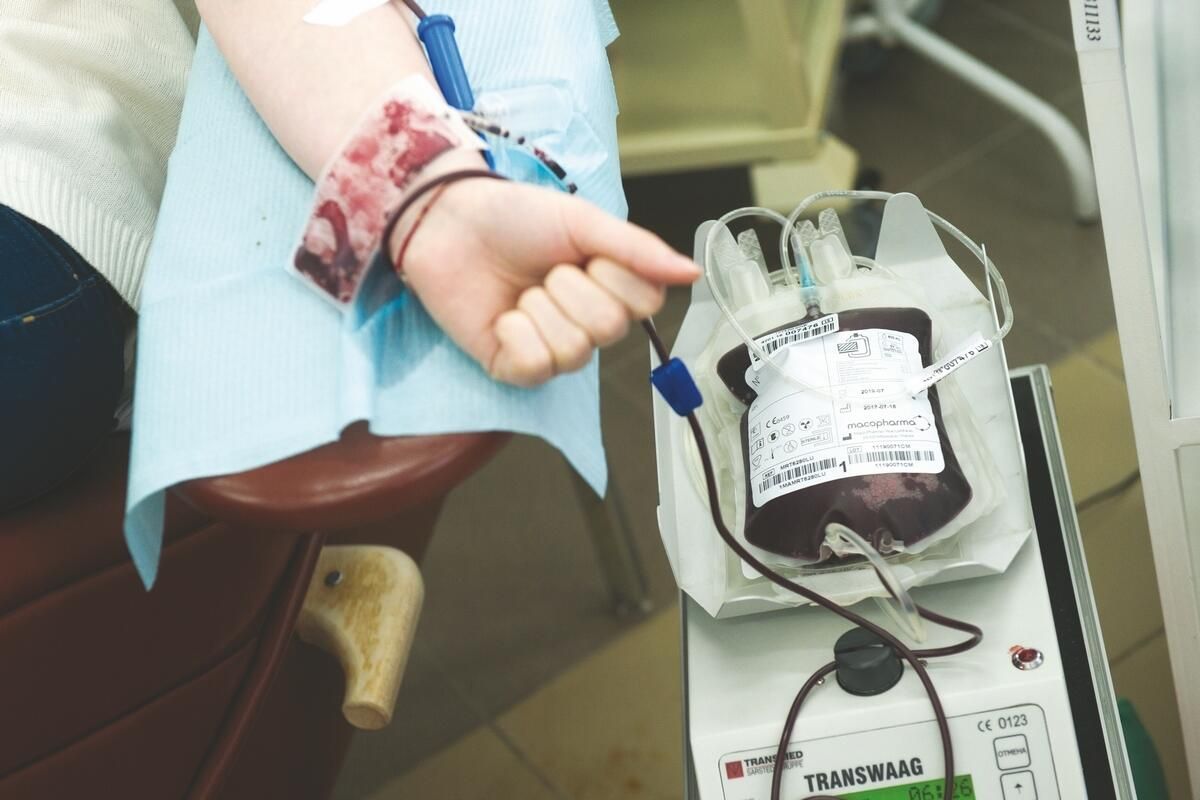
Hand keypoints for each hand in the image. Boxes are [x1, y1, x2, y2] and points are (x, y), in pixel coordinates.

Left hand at [390, 153, 700, 385]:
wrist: (448, 220)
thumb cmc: (514, 216)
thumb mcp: (583, 222)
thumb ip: (638, 250)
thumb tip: (692, 272)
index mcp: (610, 288)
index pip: (645, 305)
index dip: (616, 279)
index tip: (588, 255)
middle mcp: (586, 323)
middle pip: (609, 330)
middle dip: (571, 289)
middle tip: (545, 270)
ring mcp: (550, 349)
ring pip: (574, 351)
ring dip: (540, 309)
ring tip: (520, 290)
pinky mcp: (513, 367)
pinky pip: (536, 367)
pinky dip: (516, 334)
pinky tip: (502, 316)